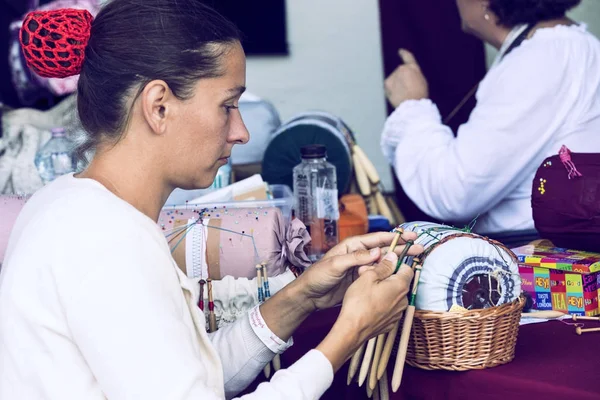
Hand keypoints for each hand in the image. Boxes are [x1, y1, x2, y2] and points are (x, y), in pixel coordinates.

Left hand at [292, 231, 422, 311]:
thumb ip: (355, 258)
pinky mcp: (361, 280)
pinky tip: (401, 276)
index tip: (409, 236)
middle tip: (419, 247)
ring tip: (415, 260)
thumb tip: (377, 252)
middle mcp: (359, 255)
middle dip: (402, 248)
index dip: (394, 237)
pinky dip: (390, 275)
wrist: (310, 295)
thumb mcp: (335, 265)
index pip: (377, 239)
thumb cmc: (318, 276)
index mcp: (353, 246)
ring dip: (399, 262)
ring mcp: (361, 268)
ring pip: (384, 263)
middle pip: (384, 250)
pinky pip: (379, 276)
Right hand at [316, 252, 413, 370]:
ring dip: (384, 290)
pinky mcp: (391, 322)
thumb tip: (393, 257)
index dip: (395, 264)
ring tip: (367, 291)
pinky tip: (369, 304)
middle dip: (386, 277)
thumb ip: (384, 266)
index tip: (382, 265)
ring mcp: (398, 313)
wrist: (353, 330)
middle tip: (369, 277)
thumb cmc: (358, 302)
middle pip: (400, 282)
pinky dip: (382, 303)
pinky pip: (390, 307)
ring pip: (394, 295)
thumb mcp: (368, 277)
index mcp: (400, 286)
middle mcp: (404, 300)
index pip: (407, 268)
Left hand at [384, 49, 428, 107]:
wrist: (412, 104)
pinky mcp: (387, 82)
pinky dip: (391, 91)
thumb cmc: (419, 96)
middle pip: (400, 73)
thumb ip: (414, 76)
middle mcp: (402, 68)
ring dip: (396, 86)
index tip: (400, 51)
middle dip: (401, 80)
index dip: (403, 53)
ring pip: (393, 80)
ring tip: (403, 95)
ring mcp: (394, 75)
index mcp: (413, 67)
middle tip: (407, 91)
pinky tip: (397, 96)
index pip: (408, 57)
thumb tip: (408, 77)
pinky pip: (388, 87)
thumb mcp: (421, 82)